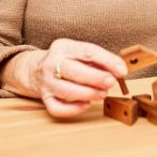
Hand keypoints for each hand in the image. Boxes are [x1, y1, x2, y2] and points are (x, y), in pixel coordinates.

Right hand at [10, 39, 126, 117]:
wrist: (34, 69)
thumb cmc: (66, 61)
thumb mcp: (79, 53)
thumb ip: (99, 60)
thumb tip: (120, 70)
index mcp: (63, 47)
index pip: (87, 51)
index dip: (107, 61)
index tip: (122, 70)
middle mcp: (51, 63)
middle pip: (73, 71)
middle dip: (96, 78)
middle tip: (111, 83)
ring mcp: (46, 82)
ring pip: (66, 90)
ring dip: (88, 94)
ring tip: (102, 94)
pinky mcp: (45, 98)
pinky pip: (57, 108)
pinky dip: (73, 109)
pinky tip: (86, 105)